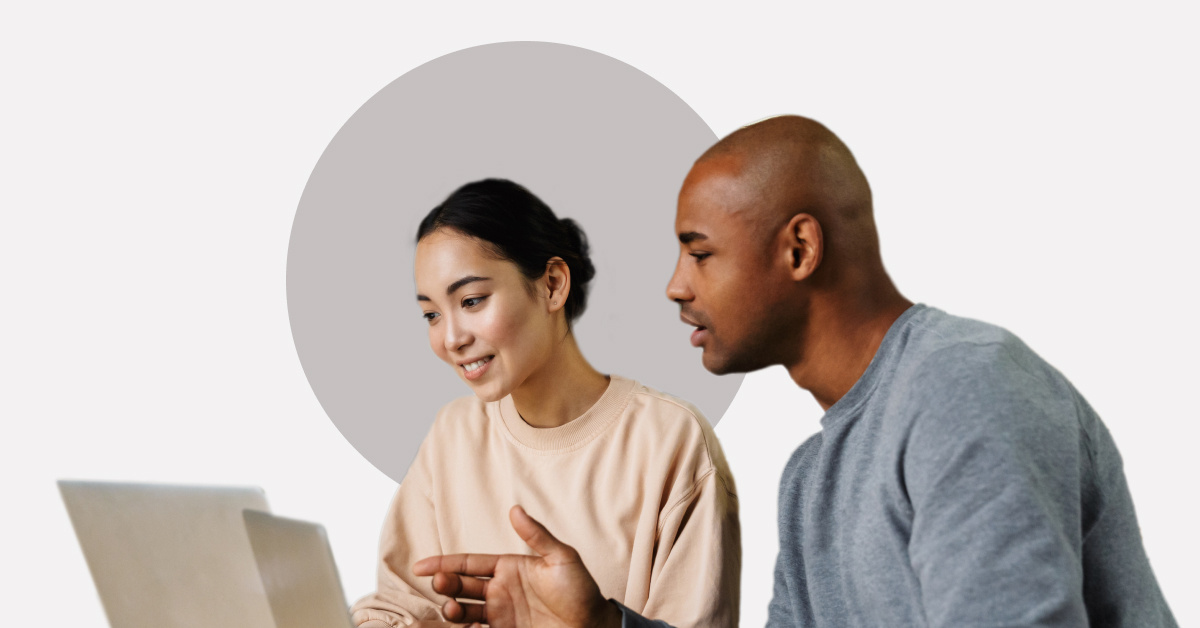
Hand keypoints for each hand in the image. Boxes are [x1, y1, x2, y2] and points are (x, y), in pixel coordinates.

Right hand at [412, 505, 622, 627]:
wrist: (593, 627)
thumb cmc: (581, 591)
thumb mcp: (562, 558)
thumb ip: (537, 536)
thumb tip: (514, 509)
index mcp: (509, 568)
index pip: (469, 564)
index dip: (444, 564)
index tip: (419, 567)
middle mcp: (500, 592)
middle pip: (461, 586)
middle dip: (445, 584)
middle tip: (440, 584)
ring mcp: (501, 615)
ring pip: (464, 612)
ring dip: (452, 609)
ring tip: (451, 608)